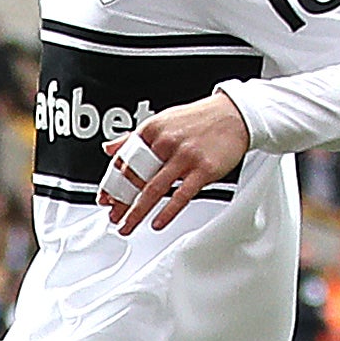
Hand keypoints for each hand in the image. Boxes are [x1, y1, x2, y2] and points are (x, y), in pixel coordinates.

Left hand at [101, 94, 252, 233]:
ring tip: (127, 226)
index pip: (123, 160)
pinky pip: (181, 195)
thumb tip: (110, 149)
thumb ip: (134, 137)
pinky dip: (167, 212)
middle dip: (121, 201)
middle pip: (135, 177)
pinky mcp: (204, 169)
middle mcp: (165, 142)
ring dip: (137, 212)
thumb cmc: (199, 120)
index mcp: (151, 130)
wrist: (234, 114)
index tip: (105, 198)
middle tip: (113, 216)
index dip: (111, 182)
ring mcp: (185, 156)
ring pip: (154, 189)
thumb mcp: (161, 121)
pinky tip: (157, 223)